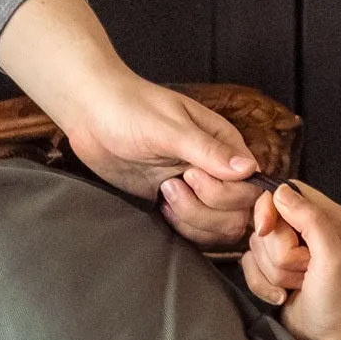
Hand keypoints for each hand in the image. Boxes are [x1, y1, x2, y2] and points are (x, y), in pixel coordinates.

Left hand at [0, 0, 256, 244]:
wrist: (90, 115)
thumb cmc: (129, 108)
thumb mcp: (169, 128)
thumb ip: (208, 151)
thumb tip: (249, 169)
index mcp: (225, 146)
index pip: (250, 188)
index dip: (226, 195)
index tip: (190, 178)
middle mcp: (217, 170)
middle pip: (237, 214)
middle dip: (205, 210)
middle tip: (171, 184)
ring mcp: (196, 189)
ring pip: (218, 228)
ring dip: (191, 219)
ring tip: (163, 191)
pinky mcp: (175, 203)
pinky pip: (194, 230)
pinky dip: (181, 228)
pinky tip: (159, 205)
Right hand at [243, 182, 340, 339]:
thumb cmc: (337, 301)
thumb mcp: (330, 256)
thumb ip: (310, 219)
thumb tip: (279, 192)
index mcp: (332, 217)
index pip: (289, 191)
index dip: (271, 209)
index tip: (267, 230)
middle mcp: (311, 228)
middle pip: (269, 220)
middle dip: (279, 252)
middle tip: (303, 271)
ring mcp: (291, 249)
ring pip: (257, 244)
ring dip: (273, 271)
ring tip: (297, 285)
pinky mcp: (274, 267)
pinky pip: (249, 264)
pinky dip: (261, 283)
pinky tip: (283, 296)